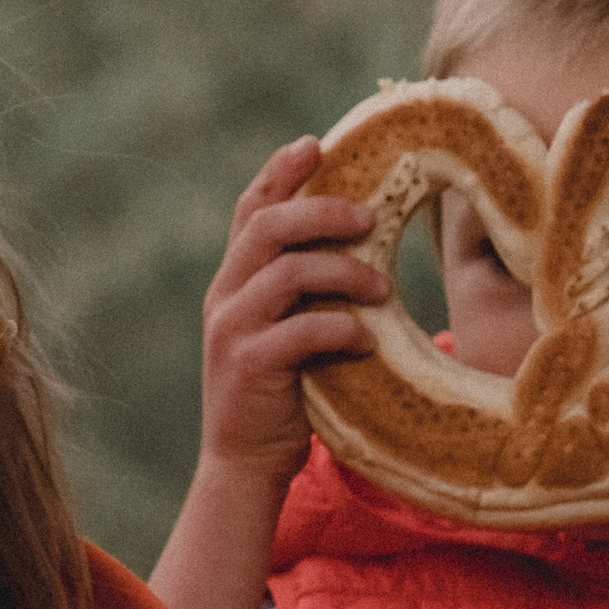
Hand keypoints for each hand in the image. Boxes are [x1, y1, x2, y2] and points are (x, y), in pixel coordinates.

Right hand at [196, 140, 387, 487]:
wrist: (244, 464)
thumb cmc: (282, 392)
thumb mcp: (287, 329)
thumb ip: (305, 290)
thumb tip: (361, 241)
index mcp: (234, 281)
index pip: (250, 210)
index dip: (280, 173)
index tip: (316, 144)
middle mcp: (225, 296)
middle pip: (266, 227)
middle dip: (321, 211)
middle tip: (370, 218)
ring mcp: (232, 330)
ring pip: (287, 273)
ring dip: (343, 273)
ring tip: (383, 288)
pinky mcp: (249, 367)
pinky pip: (300, 330)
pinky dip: (340, 328)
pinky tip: (367, 339)